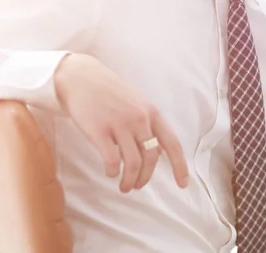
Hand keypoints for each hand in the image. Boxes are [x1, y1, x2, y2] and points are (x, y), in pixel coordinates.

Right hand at [54, 53, 188, 192]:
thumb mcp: (138, 104)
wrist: (82, 78)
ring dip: (130, 181)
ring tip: (124, 186)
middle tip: (137, 186)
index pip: (173, 143)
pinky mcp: (99, 130)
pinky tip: (110, 172)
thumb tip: (160, 154)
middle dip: (145, 178)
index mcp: (152, 113)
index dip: (180, 166)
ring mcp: (120, 124)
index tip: (182, 184)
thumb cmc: (111, 93)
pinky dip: (113, 172)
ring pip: (133, 163)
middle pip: (151, 158)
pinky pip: (112, 160)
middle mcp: (140, 119)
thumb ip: (150, 126)